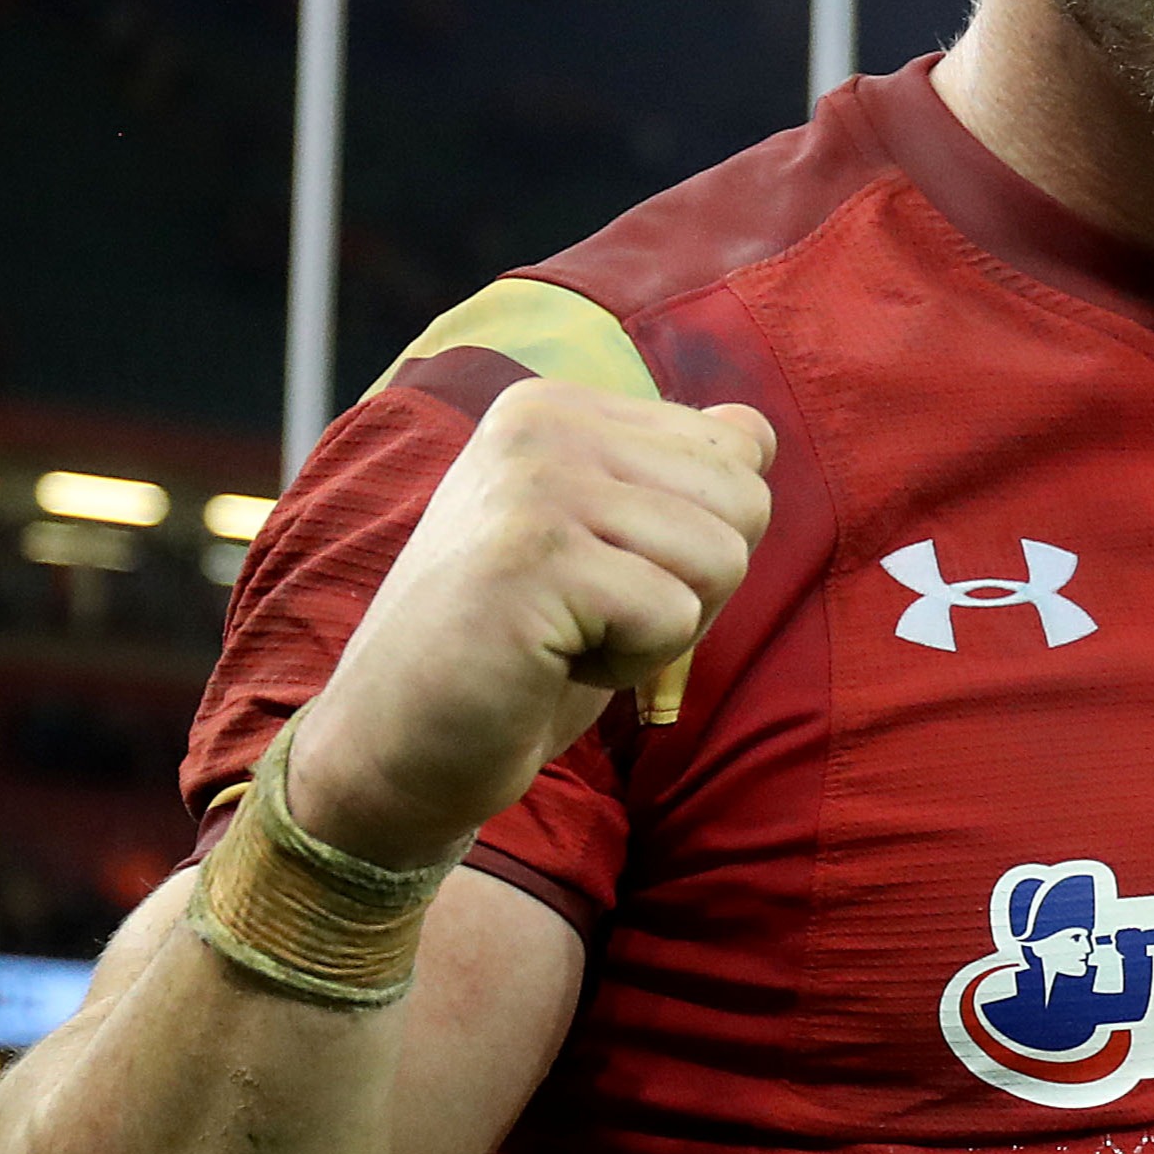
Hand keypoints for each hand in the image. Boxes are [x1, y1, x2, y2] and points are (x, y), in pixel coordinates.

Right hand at [283, 382, 773, 866]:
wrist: (396, 746)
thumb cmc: (516, 653)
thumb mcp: (604, 548)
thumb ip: (675, 479)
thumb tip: (756, 428)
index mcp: (558, 407)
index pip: (739, 453)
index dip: (697, 546)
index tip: (602, 579)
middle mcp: (543, 423)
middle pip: (745, 500)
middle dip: (695, 587)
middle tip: (589, 619)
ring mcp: (533, 483)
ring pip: (721, 556)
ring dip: (662, 631)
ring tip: (565, 638)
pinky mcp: (533, 557)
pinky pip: (673, 615)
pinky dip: (630, 666)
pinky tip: (547, 662)